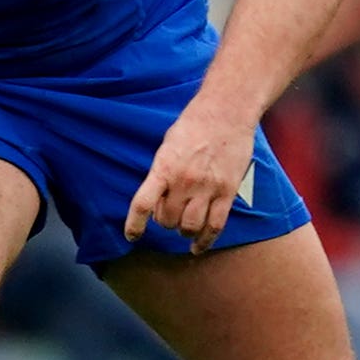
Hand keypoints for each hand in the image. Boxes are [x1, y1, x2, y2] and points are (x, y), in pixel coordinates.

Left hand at [123, 102, 256, 254]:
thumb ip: (161, 171)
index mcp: (163, 168)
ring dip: (183, 232)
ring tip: (183, 226)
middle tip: (168, 214)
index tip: (131, 236)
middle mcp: (183, 182)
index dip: (134, 224)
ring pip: (190, 227)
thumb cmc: (193, 125)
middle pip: (167, 220)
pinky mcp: (227, 192)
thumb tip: (155, 197)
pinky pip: (215, 225)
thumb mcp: (167, 146)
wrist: (225, 112)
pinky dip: (205, 241)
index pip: (143, 204)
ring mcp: (207, 188)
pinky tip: (198, 247)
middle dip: (164, 222)